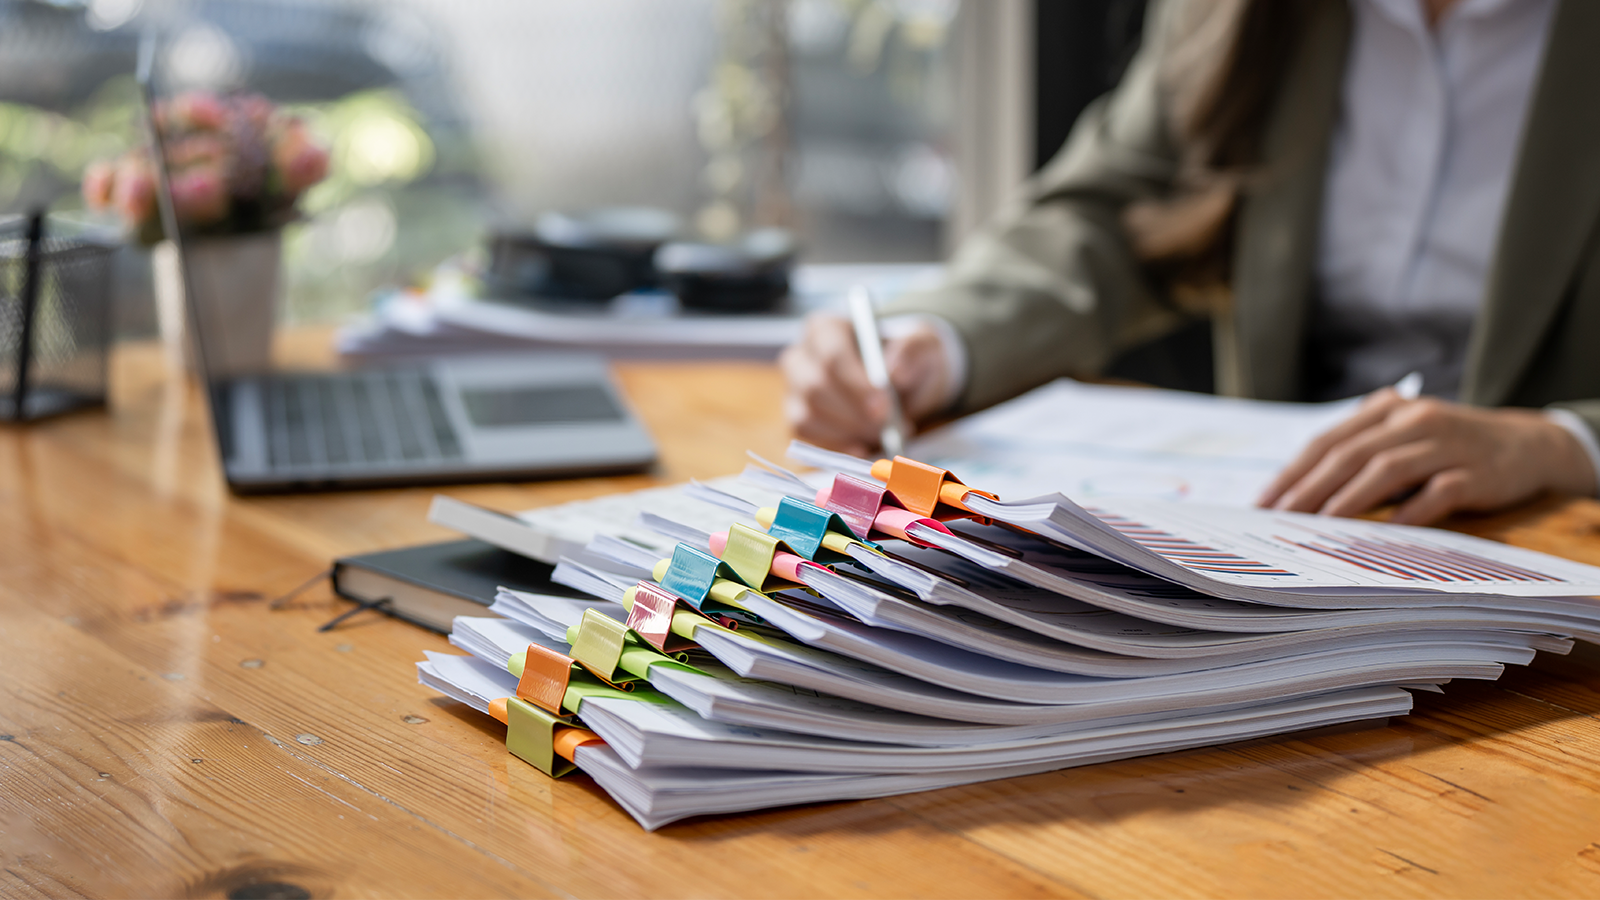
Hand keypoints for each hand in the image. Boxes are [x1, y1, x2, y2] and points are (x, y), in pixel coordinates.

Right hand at [779, 314, 954, 456]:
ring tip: (879, 434)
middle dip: (852, 413)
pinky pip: (806, 436)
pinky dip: (835, 446)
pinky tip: (861, 447)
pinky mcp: (797, 417)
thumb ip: (912, 350)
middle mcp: (802, 356)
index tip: (883, 406)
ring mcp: (795, 389)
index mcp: (826, 329)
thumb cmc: (905, 359)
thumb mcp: (921, 345)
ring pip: (806, 415)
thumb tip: (895, 372)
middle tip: (884, 427)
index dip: (855, 384)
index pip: (831, 355)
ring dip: (846, 432)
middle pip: (814, 387)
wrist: (903, 383)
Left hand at [1257, 389, 1598, 524]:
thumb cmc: (1448, 449)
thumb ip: (1359, 457)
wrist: (1528, 445)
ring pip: (1386, 469)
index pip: (1327, 441)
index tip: (1263, 503)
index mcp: (1386, 409)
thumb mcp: (1401, 440)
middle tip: (1281, 518)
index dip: (1292, 472)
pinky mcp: (1476, 472)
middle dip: (1309, 488)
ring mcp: (1447, 444)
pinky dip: (1408, 511)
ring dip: (1349, 498)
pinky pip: (1436, 493)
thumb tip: (1299, 499)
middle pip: (1349, 454)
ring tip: (1320, 523)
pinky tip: (1385, 531)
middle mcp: (1413, 419)